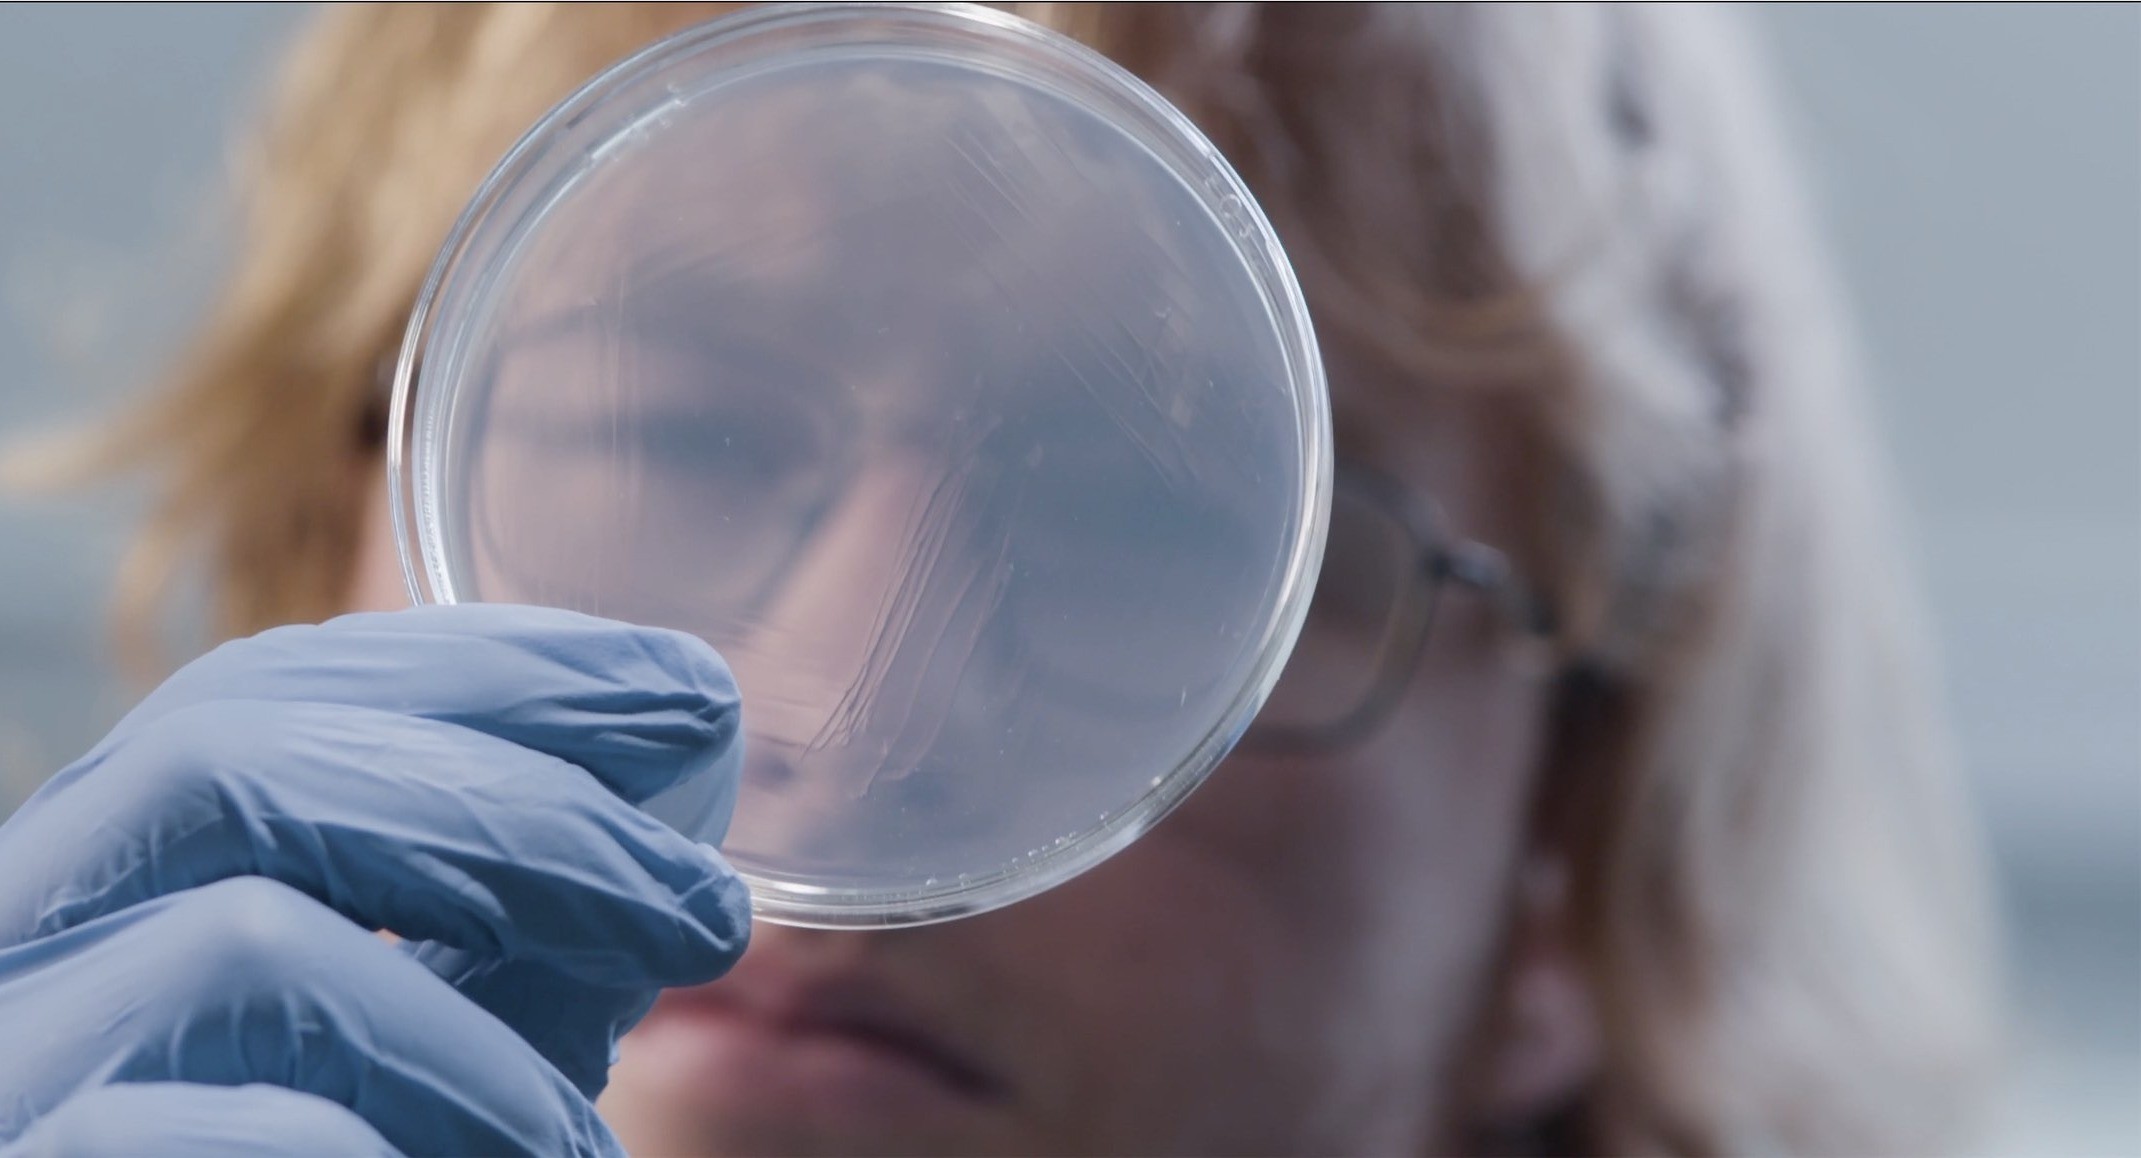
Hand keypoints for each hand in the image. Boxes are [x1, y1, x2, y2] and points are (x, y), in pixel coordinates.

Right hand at [0, 604, 750, 1156]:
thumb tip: (680, 840)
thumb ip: (504, 951)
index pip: (265, 687)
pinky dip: (381, 1153)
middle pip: (235, 758)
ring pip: (236, 945)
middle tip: (709, 914)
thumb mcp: (414, 1054)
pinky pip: (198, 1134)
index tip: (687, 696)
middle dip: (524, 813)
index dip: (489, 668)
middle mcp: (8, 943)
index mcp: (100, 878)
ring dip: (474, 1036)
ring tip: (582, 1147)